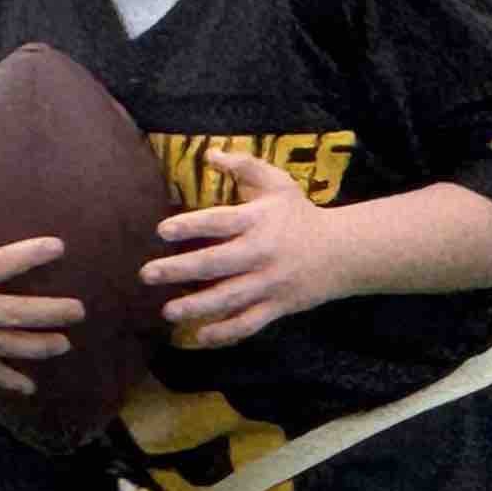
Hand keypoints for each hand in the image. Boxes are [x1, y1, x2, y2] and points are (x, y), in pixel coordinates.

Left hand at [143, 149, 352, 350]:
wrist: (344, 251)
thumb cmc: (300, 215)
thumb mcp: (277, 184)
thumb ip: (244, 167)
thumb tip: (209, 153)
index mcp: (258, 220)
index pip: (219, 221)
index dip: (191, 225)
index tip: (162, 231)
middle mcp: (261, 252)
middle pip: (217, 263)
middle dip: (180, 270)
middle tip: (147, 274)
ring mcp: (270, 283)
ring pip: (230, 298)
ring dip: (197, 307)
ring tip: (168, 311)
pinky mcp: (278, 307)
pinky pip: (249, 323)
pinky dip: (225, 333)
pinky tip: (199, 338)